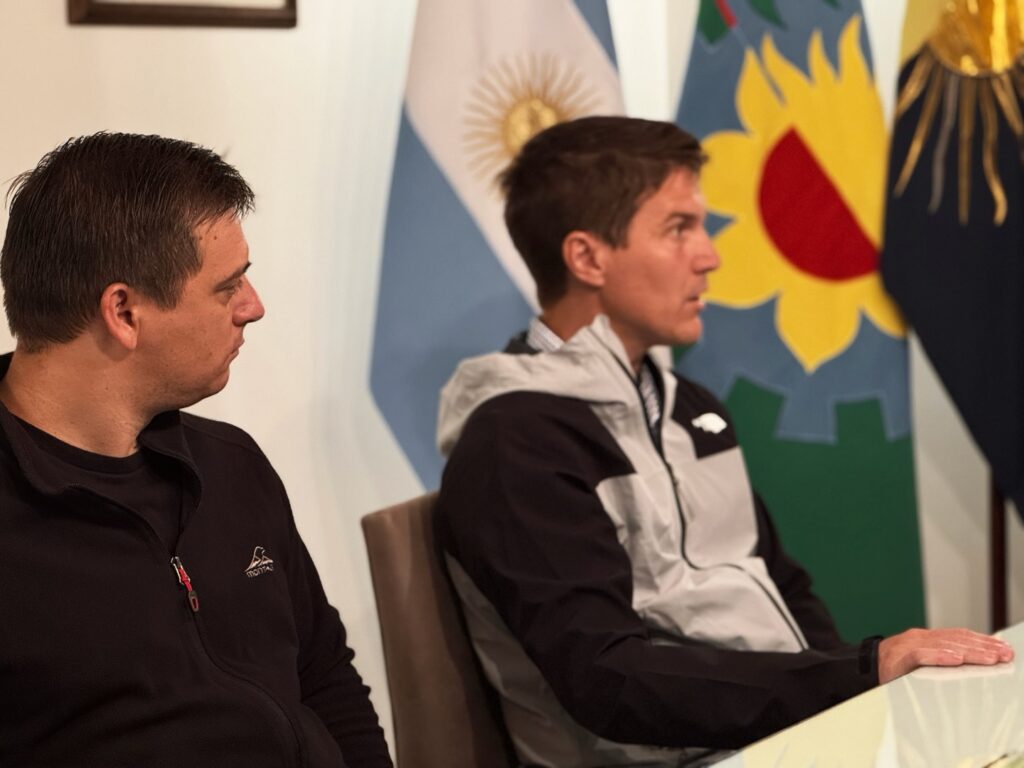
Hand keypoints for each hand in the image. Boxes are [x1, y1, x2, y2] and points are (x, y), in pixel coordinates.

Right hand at [877, 628, 1013, 683]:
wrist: (857, 670)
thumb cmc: (888, 669)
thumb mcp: (916, 663)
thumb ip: (937, 659)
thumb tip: (965, 661)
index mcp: (924, 638)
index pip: (958, 636)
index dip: (981, 641)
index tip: (1002, 648)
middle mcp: (917, 638)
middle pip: (955, 639)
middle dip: (983, 646)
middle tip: (1004, 654)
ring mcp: (907, 646)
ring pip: (943, 646)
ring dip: (969, 652)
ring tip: (989, 658)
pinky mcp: (897, 657)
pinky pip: (921, 655)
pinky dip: (939, 656)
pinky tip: (955, 658)